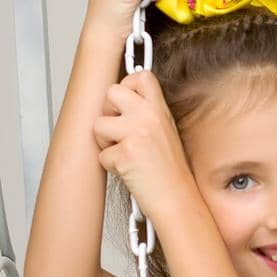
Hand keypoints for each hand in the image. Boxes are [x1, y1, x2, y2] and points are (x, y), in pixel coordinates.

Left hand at [94, 69, 196, 223]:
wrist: (178, 200)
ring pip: (98, 124)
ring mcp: (137, 133)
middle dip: (108, 112)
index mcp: (160, 110)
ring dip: (105, 142)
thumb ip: (147, 112)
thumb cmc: (170, 172)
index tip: (124, 101)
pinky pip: (101, 154)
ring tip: (124, 154)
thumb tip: (121, 100)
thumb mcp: (166, 132)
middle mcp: (149, 117)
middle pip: (111, 92)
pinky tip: (128, 170)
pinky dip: (110, 166)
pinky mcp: (125, 154)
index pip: (140, 76)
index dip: (126, 85)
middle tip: (119, 131)